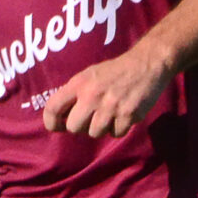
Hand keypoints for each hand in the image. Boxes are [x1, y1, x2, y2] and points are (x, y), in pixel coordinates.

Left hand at [40, 46, 169, 137]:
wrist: (146, 64)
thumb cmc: (114, 71)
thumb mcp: (89, 75)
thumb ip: (74, 94)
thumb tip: (61, 118)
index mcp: (79, 83)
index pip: (52, 108)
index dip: (51, 123)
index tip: (57, 127)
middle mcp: (92, 95)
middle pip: (73, 128)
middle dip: (81, 127)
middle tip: (91, 118)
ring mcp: (111, 107)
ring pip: (95, 134)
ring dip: (102, 128)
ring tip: (110, 114)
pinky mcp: (128, 115)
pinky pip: (116, 134)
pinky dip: (119, 128)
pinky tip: (123, 115)